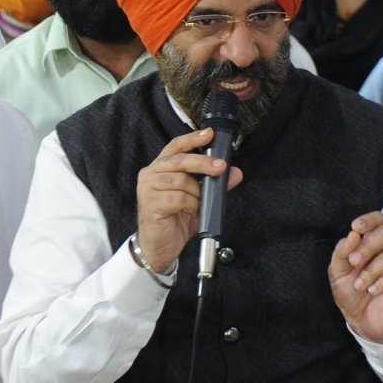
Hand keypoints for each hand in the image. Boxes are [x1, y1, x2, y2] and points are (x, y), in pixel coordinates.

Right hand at [134, 127, 242, 273]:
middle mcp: (151, 174)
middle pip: (179, 160)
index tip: (209, 134)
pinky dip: (191, 204)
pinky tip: (192, 211)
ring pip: (181, 180)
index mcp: (161, 167)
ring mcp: (148, 188)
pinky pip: (178, 198)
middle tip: (221, 167)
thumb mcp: (198, 199)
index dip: (192, 139)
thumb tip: (235, 173)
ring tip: (200, 202)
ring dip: (197, 191)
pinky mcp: (150, 203)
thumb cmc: (176, 220)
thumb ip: (214, 185)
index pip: (176, 146)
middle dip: (203, 162)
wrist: (160, 247)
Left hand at [328, 212, 382, 344]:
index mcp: (374, 244)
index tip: (356, 227)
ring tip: (361, 286)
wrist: (362, 322)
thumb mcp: (338, 273)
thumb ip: (342, 253)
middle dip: (368, 245)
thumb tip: (353, 234)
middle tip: (354, 262)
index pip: (380, 220)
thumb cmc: (352, 294)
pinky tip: (373, 291)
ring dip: (372, 270)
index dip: (370, 220)